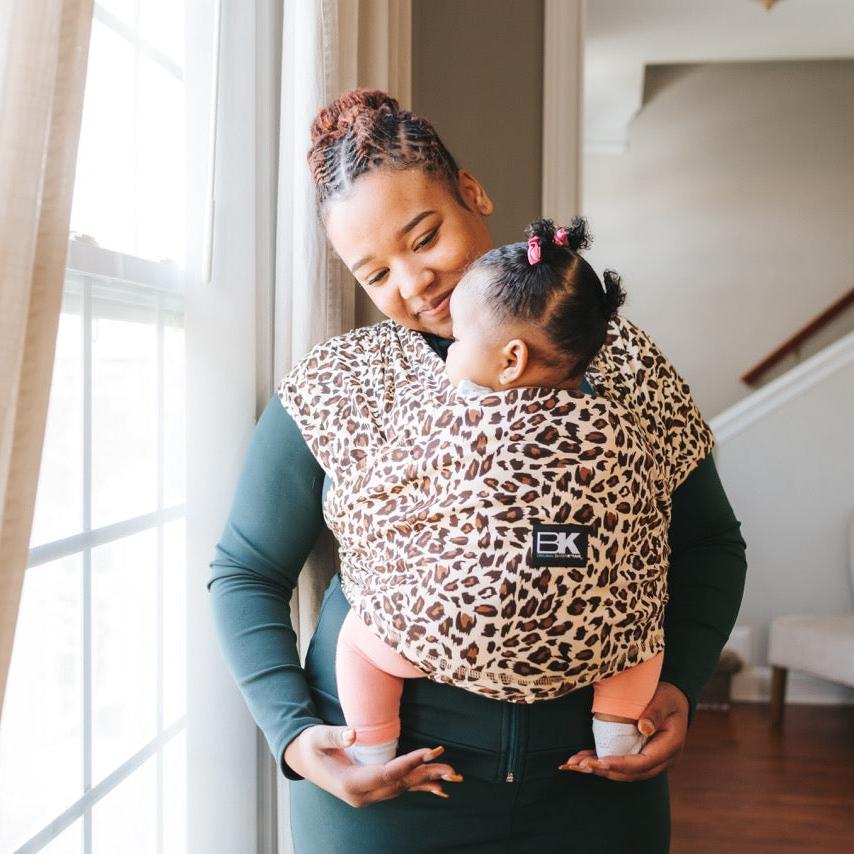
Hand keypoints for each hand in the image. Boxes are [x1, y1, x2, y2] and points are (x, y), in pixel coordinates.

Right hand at [283, 724, 462, 806]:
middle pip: (399, 784)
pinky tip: (436, 788)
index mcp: (350, 784)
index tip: (429, 752)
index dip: (409, 762)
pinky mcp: (370, 791)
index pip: (387, 773)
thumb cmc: (309, 745)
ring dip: (426, 781)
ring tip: (451, 776)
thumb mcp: (317, 737)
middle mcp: (361, 795)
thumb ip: (335, 736)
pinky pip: (397, 789)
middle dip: (426, 774)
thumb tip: (353, 735)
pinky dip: (417, 786)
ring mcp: (366, 796)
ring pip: (401, 789)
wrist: (300, 759)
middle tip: (451, 768)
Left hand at [559, 681, 689, 781]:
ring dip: (600, 769)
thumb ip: (655, 712)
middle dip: (604, 770)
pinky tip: (584, 760)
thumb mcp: (664, 699)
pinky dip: (603, 763)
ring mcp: (652, 761)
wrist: (675, 701)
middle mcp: (662, 760)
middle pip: (631, 772)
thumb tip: (644, 728)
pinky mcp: (641, 756)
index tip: (601, 762)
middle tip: (580, 766)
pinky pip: (622, 764)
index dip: (621, 764)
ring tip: (575, 764)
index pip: (643, 762)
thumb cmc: (669, 698)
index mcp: (669, 747)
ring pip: (624, 772)